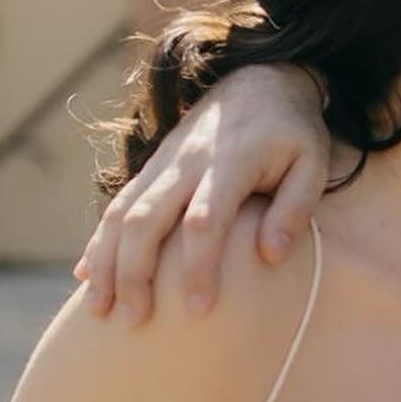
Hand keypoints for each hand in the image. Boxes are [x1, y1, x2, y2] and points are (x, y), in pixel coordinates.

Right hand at [75, 63, 329, 324]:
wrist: (259, 80)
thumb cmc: (292, 133)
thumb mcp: (312, 164)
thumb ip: (294, 208)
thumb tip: (271, 255)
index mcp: (229, 163)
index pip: (205, 222)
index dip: (198, 267)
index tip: (199, 311)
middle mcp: (186, 163)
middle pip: (147, 220)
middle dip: (135, 273)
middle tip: (136, 321)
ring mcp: (163, 164)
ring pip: (121, 214)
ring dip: (106, 263)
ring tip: (98, 310)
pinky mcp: (152, 168)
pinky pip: (116, 206)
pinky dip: (99, 243)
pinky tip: (88, 277)